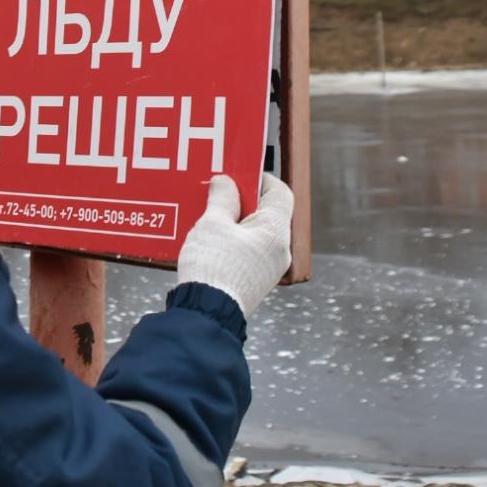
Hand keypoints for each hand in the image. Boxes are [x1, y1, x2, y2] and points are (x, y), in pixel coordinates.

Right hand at [175, 173, 293, 316]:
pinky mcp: (256, 281)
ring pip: (257, 233)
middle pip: (268, 213)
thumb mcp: (213, 223)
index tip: (239, 174)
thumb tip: (226, 183)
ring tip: (212, 216)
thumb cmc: (214, 267)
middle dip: (244, 200)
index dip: (260, 179)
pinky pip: (250, 251)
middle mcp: (280, 250)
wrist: (206, 312)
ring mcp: (270, 268)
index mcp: (276, 232)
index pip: (280, 193)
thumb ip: (222, 198)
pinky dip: (235, 240)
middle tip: (220, 193)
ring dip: (237, 221)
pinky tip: (213, 239)